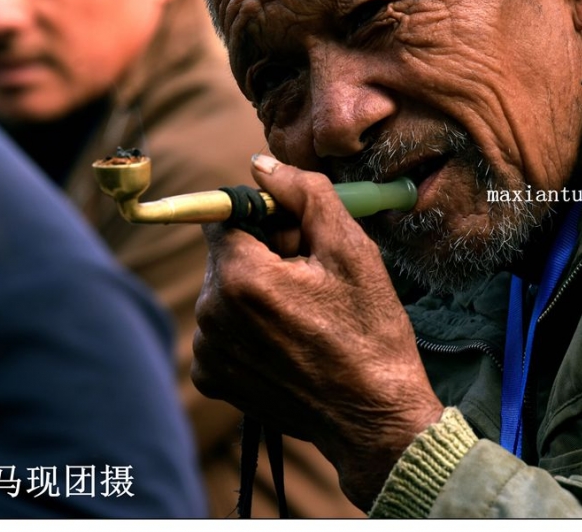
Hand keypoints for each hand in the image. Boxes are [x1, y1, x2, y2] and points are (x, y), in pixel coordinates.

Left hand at [191, 154, 443, 508]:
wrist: (373, 417)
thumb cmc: (369, 331)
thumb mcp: (351, 250)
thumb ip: (305, 195)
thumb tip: (261, 165)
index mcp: (241, 277)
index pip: (227, 215)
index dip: (265, 218)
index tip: (297, 236)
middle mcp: (211, 314)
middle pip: (226, 253)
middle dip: (262, 253)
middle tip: (311, 276)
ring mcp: (208, 351)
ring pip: (224, 289)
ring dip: (255, 289)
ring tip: (305, 313)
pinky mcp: (212, 378)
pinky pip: (221, 327)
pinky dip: (247, 325)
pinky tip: (288, 340)